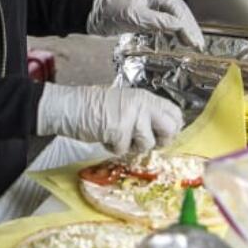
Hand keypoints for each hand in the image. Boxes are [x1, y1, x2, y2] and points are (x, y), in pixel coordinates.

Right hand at [36, 84, 183, 155]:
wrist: (72, 106)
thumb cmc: (98, 108)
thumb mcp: (127, 104)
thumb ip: (146, 114)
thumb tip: (166, 133)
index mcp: (146, 97)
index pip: (175, 113)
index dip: (173, 128)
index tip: (162, 136)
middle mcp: (142, 103)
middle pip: (170, 128)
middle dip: (160, 141)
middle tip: (143, 141)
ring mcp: (131, 116)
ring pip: (147, 144)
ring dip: (131, 147)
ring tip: (117, 136)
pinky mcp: (118, 129)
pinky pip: (123, 150)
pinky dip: (113, 149)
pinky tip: (105, 137)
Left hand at [87, 0, 205, 50]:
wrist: (94, 16)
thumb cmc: (111, 11)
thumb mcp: (135, 16)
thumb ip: (157, 21)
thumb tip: (178, 25)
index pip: (178, 9)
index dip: (188, 24)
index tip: (194, 38)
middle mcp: (156, 1)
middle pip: (179, 13)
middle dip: (190, 28)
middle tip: (199, 44)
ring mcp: (151, 10)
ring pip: (174, 20)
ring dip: (184, 31)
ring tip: (193, 44)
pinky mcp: (146, 19)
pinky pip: (165, 25)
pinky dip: (174, 33)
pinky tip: (179, 41)